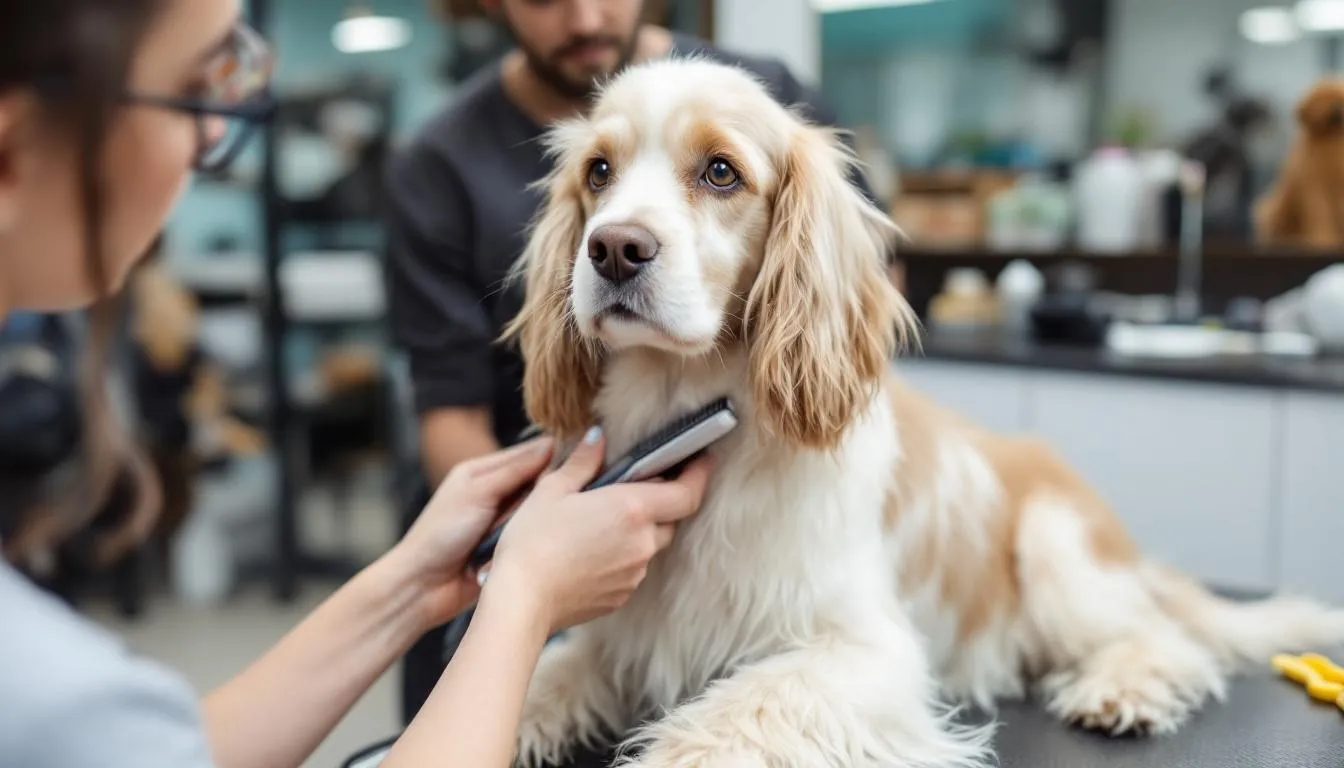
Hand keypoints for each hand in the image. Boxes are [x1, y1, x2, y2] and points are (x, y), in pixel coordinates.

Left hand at [393, 436, 555, 625]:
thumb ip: (515, 470)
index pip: (531, 454)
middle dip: (549, 492)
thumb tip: (552, 444)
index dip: (555, 457)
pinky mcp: (509, 549)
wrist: (421, 587)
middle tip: (566, 498)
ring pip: (539, 512)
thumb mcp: (479, 492)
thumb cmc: (440, 534)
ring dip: (541, 519)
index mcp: (483, 471)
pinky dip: (536, 541)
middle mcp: (495, 494)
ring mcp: (503, 523)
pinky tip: (552, 543)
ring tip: (557, 522)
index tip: (581, 462)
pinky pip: (534, 538)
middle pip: (539, 483)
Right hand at [486, 427, 712, 632]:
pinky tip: (592, 550)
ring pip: (651, 545)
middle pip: (670, 518)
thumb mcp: (552, 491)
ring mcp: (634, 573)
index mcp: (632, 510)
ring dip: (638, 530)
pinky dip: (623, 555)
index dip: (699, 474)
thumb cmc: (532, 542)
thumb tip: (598, 437)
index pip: (687, 493)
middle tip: (635, 488)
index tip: (702, 459)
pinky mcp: (622, 596)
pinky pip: (634, 568)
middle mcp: (642, 543)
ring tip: (603, 522)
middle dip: (660, 502)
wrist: (521, 602)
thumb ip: (583, 462)